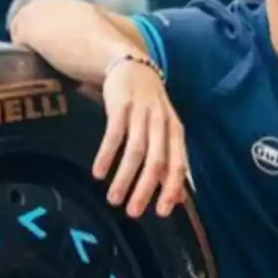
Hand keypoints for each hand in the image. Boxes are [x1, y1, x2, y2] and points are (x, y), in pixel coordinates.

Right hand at [92, 57, 187, 217]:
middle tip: (133, 212)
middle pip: (156, 160)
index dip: (172, 188)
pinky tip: (98, 174)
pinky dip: (106, 155)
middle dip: (145, 189)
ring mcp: (141, 112)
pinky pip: (113, 134)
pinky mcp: (120, 104)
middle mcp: (161, 122)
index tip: (162, 212)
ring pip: (135, 150)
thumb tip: (177, 199)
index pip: (178, 163)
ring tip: (113, 200)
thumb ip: (169, 161)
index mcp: (175, 130)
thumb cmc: (149, 107)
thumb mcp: (164, 130)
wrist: (131, 65)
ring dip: (124, 177)